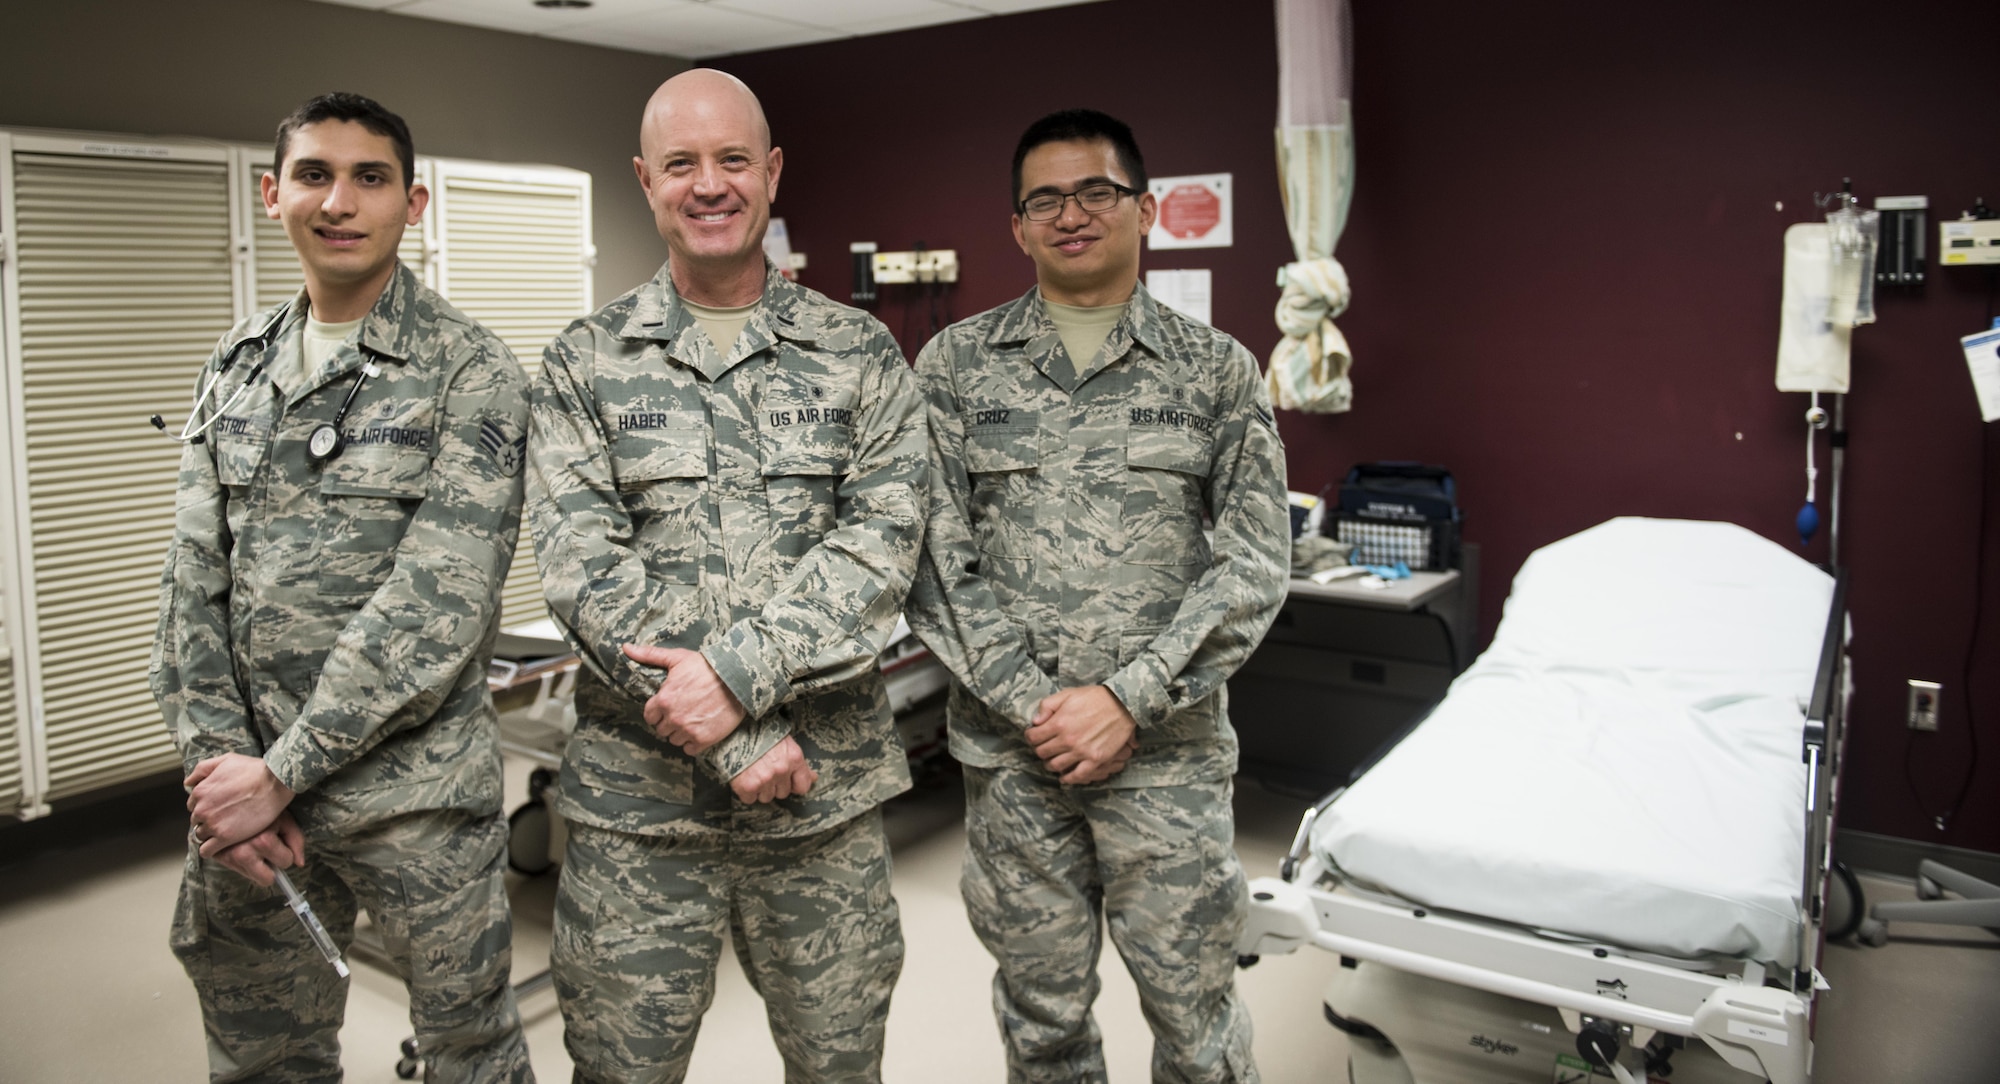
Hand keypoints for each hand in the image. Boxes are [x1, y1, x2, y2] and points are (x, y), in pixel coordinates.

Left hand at [187, 753, 293, 856]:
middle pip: (197, 821)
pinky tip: (221, 846)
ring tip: (225, 832)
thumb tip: (189, 782)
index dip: (206, 806)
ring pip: (201, 835)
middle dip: (208, 820)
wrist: (274, 782)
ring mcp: (213, 824)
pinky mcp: (225, 837)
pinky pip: (207, 850)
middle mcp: (202, 809)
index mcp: (200, 791)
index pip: (193, 805)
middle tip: (225, 819)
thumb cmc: (253, 769)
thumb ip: (203, 769)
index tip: (218, 808)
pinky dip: (211, 850)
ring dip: (210, 835)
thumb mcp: (225, 760)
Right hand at [211, 811, 306, 887]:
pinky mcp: (215, 855)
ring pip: (251, 876)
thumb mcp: (284, 818)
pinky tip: (240, 844)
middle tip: (267, 848)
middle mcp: (244, 851)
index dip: (285, 853)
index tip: (280, 842)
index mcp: (263, 841)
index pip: (285, 862)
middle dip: (271, 866)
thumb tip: (300, 864)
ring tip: (252, 842)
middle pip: (266, 879)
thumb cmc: (262, 804)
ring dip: (254, 863)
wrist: (231, 793)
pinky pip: (234, 869)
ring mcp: (228, 855)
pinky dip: (239, 860)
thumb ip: (296, 840)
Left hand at [623, 644, 746, 755]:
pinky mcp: (703, 739)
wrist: (737, 679)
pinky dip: (693, 742)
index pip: (649, 717)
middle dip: (669, 722)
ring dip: (681, 733)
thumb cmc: (706, 666)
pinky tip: (700, 730)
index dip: (658, 712)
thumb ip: (649, 655)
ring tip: (693, 720)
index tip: (668, 706)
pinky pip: (689, 749)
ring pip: (675, 740)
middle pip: (662, 730)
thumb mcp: (677, 658)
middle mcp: (673, 718)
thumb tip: (625, 647)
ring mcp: (688, 730)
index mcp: (663, 700)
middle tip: (683, 712)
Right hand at [729, 735, 816, 803]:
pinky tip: (743, 777)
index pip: (802, 786)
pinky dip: (745, 792)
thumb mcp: (784, 741)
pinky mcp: (748, 786)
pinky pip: (750, 799)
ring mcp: (765, 779)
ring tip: (752, 772)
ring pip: (766, 797)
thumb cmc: (758, 730)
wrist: (732, 725)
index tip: (787, 782)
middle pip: (783, 793)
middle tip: (763, 770)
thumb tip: (813, 778)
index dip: (793, 785)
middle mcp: (782, 770)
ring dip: (760, 789)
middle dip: (774, 785)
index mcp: (794, 758)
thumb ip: (798, 762)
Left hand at [1027, 686, 1138, 784]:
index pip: (1034, 737)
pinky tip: (1065, 777)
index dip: (1031, 737)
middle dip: (1039, 750)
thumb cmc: (1095, 698)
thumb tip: (1035, 721)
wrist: (1122, 705)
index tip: (1034, 736)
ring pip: (1056, 766)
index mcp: (1059, 723)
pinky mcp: (1095, 760)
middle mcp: (1067, 740)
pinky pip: (1077, 775)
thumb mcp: (1068, 694)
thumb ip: (1047, 706)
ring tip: (1052, 760)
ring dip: (1050, 764)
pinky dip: (1068, 778)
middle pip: (1043, 753)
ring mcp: (1081, 752)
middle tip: (1043, 747)